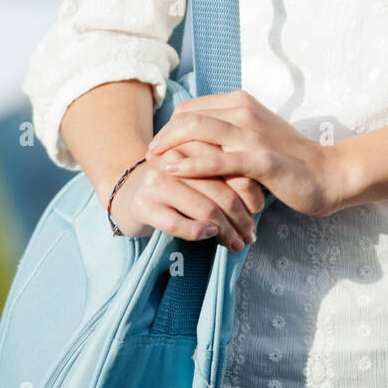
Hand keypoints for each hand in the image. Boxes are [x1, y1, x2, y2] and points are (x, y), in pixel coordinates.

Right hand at [107, 154, 266, 248]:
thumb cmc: (175, 184)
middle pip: (222, 193)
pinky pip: (179, 224)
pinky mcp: (143, 204)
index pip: (233, 169)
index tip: (259, 212)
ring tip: (236, 243)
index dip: (251, 193)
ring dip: (226, 232)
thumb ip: (225, 175)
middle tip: (251, 236)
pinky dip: (199, 232)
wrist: (127, 191)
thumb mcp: (199, 171)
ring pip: (204, 210)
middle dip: (241, 219)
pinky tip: (209, 235)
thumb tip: (261, 202)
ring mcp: (157, 181)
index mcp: (193, 144)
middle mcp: (175, 159)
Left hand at [145, 88, 343, 218]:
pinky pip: (217, 159)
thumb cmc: (289, 158)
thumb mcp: (256, 135)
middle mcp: (245, 111)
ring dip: (170, 144)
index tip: (160, 144)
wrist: (326, 173)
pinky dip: (191, 163)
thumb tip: (195, 138)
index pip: (192, 107)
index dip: (171, 125)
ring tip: (154, 160)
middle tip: (151, 154)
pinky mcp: (260, 159)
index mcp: (242, 102)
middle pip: (189, 115)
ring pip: (198, 129)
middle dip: (164, 134)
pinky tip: (174, 170)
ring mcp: (252, 134)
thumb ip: (229, 131)